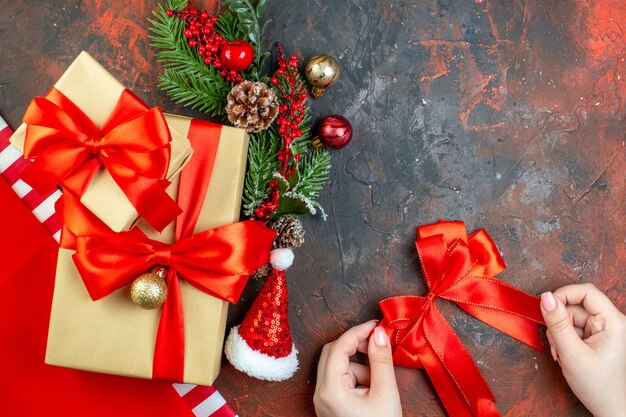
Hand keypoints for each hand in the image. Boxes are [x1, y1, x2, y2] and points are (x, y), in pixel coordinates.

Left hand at [314, 320, 401, 416]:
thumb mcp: (385, 393)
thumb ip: (381, 361)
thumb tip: (379, 334)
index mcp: (330, 390)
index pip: (338, 347)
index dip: (358, 332)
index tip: (376, 325)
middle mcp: (321, 393)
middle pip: (333, 353)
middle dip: (356, 346)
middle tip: (378, 344)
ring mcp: (324, 400)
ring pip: (338, 366)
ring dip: (360, 365)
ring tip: (380, 380)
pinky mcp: (331, 405)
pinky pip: (341, 380)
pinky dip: (358, 377)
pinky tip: (374, 389)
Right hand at [540, 284, 625, 416]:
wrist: (612, 410)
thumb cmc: (599, 387)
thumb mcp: (571, 353)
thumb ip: (557, 323)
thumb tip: (545, 297)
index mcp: (613, 322)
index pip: (586, 292)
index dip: (563, 295)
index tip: (546, 306)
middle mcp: (611, 323)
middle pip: (575, 307)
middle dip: (559, 323)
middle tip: (556, 343)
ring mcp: (604, 331)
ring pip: (572, 319)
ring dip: (560, 334)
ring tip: (562, 354)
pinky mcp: (597, 339)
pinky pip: (574, 330)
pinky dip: (565, 341)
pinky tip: (566, 354)